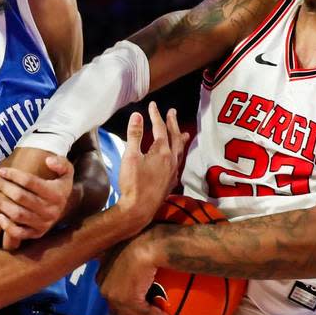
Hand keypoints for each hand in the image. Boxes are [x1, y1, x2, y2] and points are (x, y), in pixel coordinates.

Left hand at [0, 149, 74, 249]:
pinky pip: (19, 233)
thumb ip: (61, 162)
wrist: (65, 206)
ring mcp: (44, 223)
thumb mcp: (67, 171)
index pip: (30, 182)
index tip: (1, 170)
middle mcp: (51, 210)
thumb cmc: (59, 184)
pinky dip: (7, 226)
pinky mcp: (37, 233)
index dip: (14, 175)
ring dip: (1, 204)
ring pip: (18, 215)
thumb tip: (48, 160)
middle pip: (21, 197)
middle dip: (4, 187)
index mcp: (57, 193)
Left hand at [98, 234, 170, 314]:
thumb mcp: (127, 259)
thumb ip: (125, 270)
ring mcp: (116, 295)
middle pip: (124, 314)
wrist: (147, 244)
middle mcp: (105, 289)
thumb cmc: (139, 245)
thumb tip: (134, 280)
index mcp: (101, 278)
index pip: (114, 304)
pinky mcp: (129, 298)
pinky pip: (145, 313)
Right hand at [114, 103, 187, 227]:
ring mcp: (173, 172)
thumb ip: (134, 135)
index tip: (152, 105)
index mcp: (162, 152)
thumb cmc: (133, 183)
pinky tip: (177, 159)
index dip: (156, 115)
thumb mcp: (130, 157)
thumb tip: (137, 115)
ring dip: (180, 139)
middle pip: (174, 137)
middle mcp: (171, 160)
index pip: (160, 128)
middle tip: (172, 112)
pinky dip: (179, 155)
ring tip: (185, 133)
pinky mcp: (170, 182)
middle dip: (172, 123)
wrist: (139, 209)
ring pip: (180, 151)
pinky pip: (178, 163)